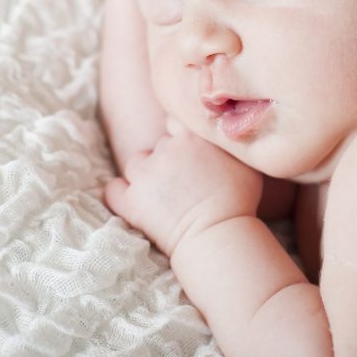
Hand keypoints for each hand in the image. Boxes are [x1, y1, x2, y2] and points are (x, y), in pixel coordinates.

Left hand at [104, 130, 262, 256]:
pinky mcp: (132, 201)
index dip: (180, 136)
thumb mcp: (243, 160)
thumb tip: (221, 131)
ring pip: (135, 163)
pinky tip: (131, 200)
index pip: (176, 121)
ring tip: (161, 194)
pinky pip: (113, 189)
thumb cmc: (238, 201)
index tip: (188, 152)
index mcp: (192, 136)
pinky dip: (119, 193)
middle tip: (182, 182)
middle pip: (158, 145)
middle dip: (167, 159)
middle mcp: (166, 149)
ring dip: (145, 174)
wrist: (219, 235)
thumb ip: (225, 140)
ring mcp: (145, 175)